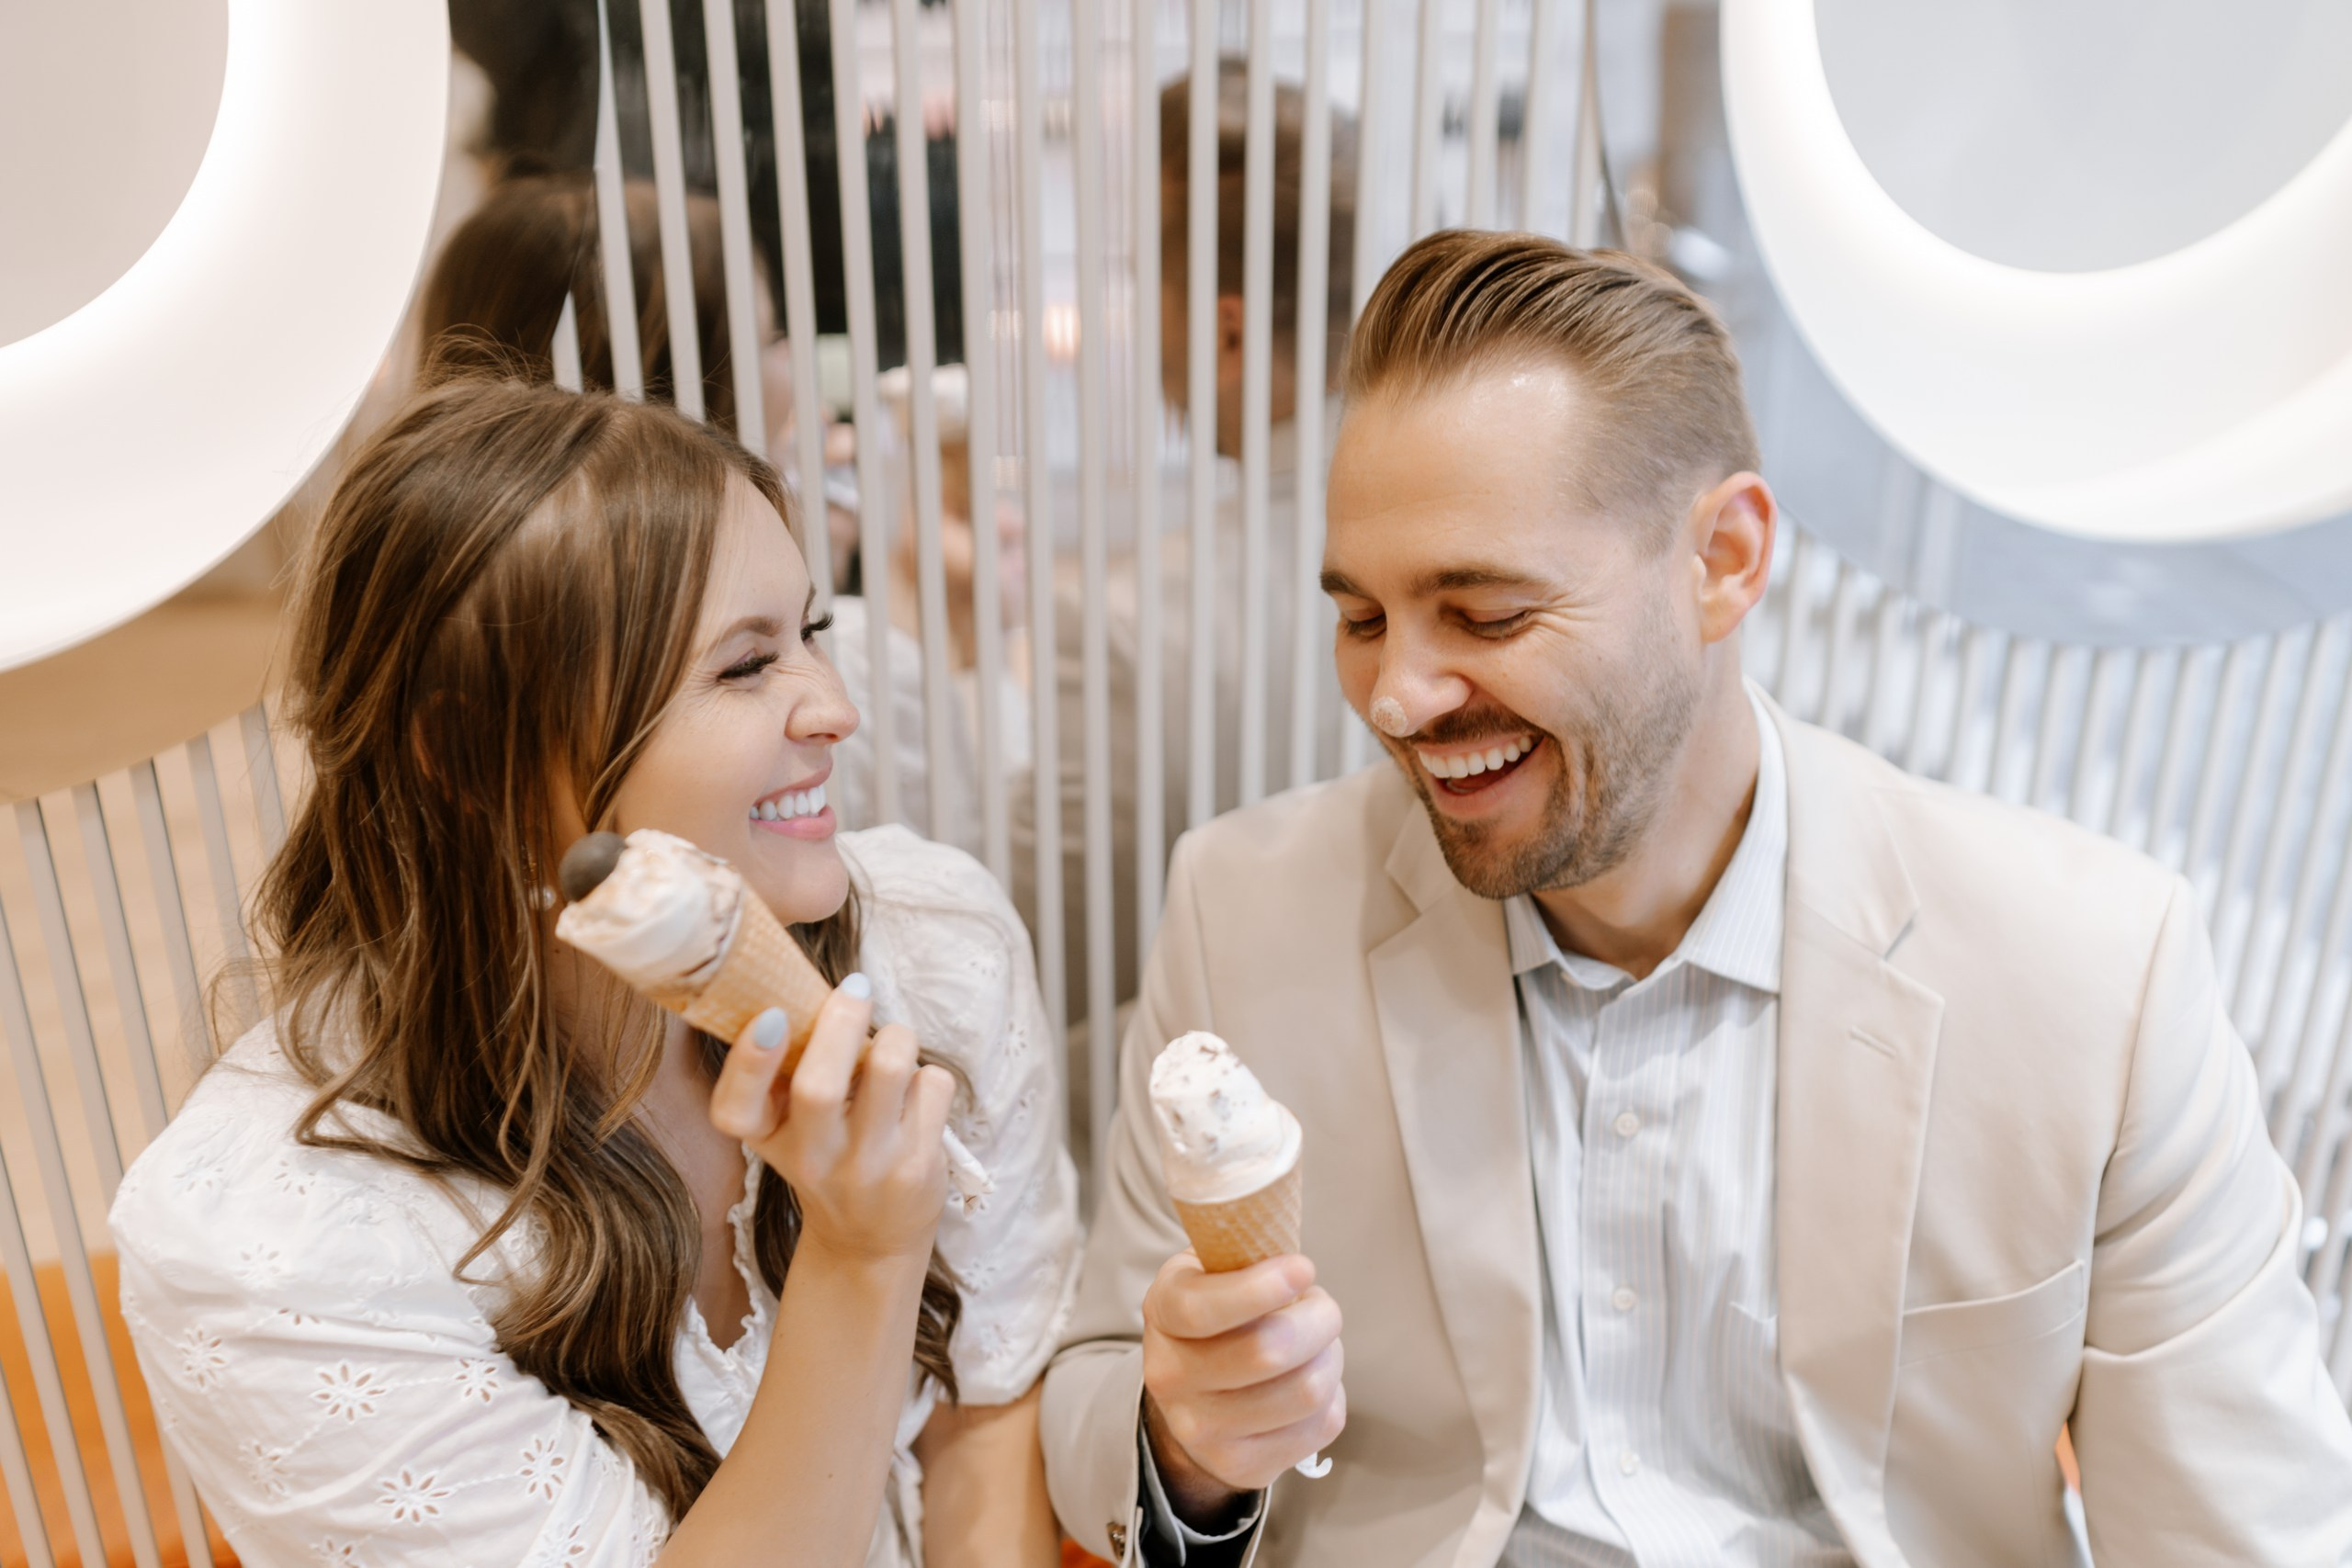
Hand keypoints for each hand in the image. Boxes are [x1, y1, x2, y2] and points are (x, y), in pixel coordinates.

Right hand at [708, 978, 951, 1264]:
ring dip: (897, 1036)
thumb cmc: (829, 1158)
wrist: (870, 1240)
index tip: (772, 1015)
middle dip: (842, 1021)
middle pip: (819, 1085)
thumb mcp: (789, 1126)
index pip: (735, 1109)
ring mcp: (867, 1167)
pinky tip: (916, 1095)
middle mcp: (812, 1159)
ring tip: (894, 1042)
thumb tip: (823, 993)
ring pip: (891, 1070)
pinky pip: (932, 1085)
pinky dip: (927, 1074)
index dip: (749, 1060)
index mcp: (768, 1138)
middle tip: (855, 987)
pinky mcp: (917, 1167)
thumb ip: (790, 1072)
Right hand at [1140, 1250, 1345, 1523]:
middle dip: (1319, 1319)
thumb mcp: (1210, 1273)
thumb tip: (1290, 1236)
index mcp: (1163, 1314)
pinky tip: (1311, 1380)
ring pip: (1305, 1391)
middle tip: (1323, 1307)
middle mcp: (1171, 1377)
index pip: (1204, 1308)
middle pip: (1269, 1351)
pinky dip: (1333, 1396)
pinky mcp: (1243, 1467)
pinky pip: (1320, 1426)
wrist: (1190, 1399)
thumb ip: (1242, 1253)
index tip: (1303, 1268)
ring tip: (1320, 1344)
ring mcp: (1203, 1431)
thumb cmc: (1218, 1319)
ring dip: (1330, 1357)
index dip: (1263, 1287)